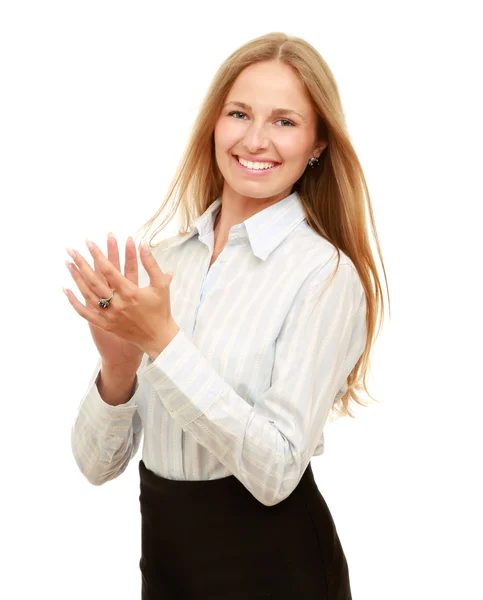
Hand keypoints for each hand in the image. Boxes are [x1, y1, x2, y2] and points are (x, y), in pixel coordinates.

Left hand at [63, 234, 178, 361]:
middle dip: (81, 263)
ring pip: (87, 294)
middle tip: (71, 250)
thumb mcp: (161, 285)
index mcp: (130, 292)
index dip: (98, 255)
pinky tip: (66, 290)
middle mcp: (117, 304)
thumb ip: (151, 264)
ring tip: (68, 263)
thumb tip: (143, 244)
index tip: (89, 242)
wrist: (158, 337)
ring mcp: (109, 315)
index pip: (109, 270)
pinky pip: (85, 313)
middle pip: (94, 280)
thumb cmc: (161, 309)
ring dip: (76, 278)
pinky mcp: (105, 325)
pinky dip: (74, 302)